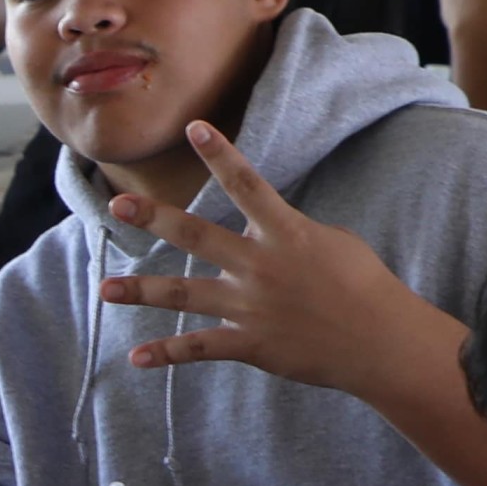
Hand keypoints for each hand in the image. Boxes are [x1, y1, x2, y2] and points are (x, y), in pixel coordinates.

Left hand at [101, 123, 458, 401]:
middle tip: (118, 204)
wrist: (381, 342)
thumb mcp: (332, 241)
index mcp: (285, 233)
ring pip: (184, 295)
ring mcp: (250, 307)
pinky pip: (199, 349)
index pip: (246, 184)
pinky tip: (135, 358)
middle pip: (196, 235)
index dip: (219, 154)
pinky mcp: (250, 344)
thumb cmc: (364, 285)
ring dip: (141, 291)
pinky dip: (166, 354)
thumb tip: (266, 227)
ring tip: (105, 288)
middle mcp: (260, 266)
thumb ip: (288, 231)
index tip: (193, 127)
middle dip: (154, 218)